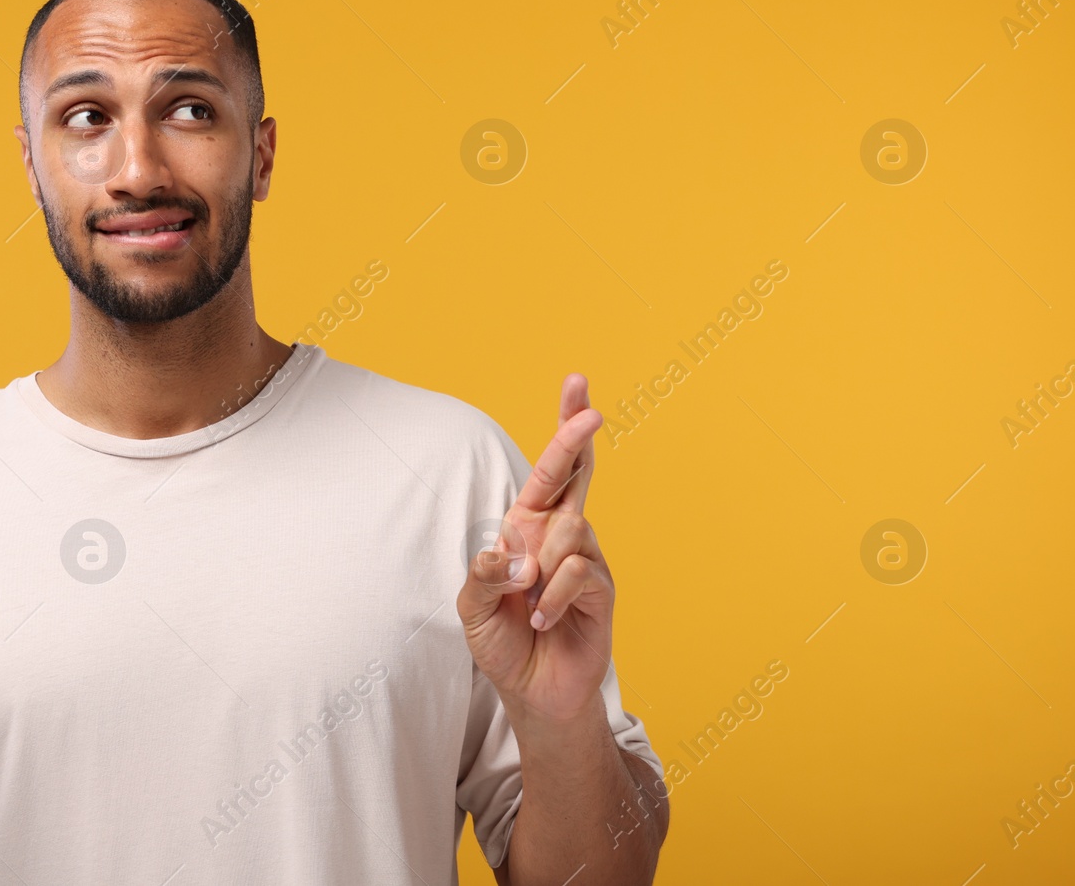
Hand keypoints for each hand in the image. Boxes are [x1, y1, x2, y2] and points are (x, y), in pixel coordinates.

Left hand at [457, 373, 612, 723]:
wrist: (533, 693)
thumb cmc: (502, 643)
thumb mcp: (473, 607)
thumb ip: (483, 575)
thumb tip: (509, 552)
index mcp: (529, 526)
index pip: (550, 469)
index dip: (565, 426)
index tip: (578, 382)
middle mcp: (561, 534)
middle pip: (576, 472)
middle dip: (577, 436)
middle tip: (593, 410)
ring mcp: (586, 558)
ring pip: (570, 529)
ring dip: (540, 566)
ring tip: (527, 602)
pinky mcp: (601, 589)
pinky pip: (576, 572)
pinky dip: (550, 599)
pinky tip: (541, 621)